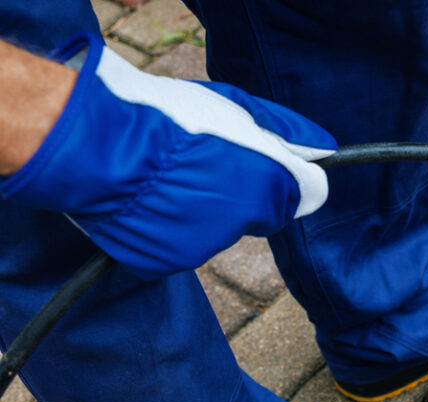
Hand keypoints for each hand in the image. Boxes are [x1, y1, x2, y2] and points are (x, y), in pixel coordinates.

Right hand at [0, 32, 334, 278]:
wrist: (97, 144)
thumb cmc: (166, 116)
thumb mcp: (235, 108)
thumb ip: (286, 132)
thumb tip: (325, 150)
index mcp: (269, 182)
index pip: (305, 193)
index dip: (281, 175)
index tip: (260, 163)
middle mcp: (245, 221)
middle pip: (260, 214)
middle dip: (241, 195)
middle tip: (202, 164)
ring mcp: (206, 245)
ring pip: (218, 231)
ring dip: (202, 210)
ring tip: (165, 177)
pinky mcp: (168, 261)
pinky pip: (179, 245)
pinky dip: (168, 229)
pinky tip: (147, 200)